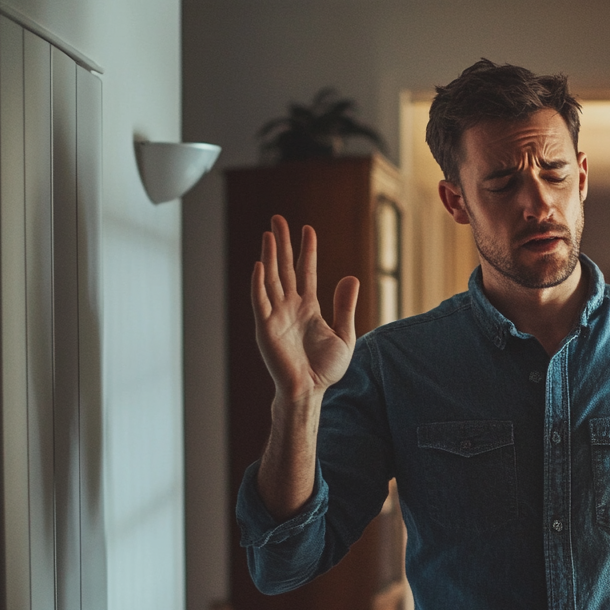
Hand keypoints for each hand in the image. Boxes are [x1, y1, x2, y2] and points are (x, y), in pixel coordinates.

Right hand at [251, 215, 359, 403]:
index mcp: (308, 307)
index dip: (306, 251)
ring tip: (269, 234)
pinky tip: (259, 265)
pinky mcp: (265, 328)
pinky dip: (258, 284)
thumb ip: (345, 306)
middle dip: (282, 243)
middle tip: (278, 219)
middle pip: (284, 268)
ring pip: (271, 279)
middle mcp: (290, 307)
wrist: (310, 390)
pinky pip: (260, 302)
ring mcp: (276, 315)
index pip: (306, 272)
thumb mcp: (344, 334)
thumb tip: (351, 278)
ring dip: (269, 256)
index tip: (307, 229)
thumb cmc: (325, 368)